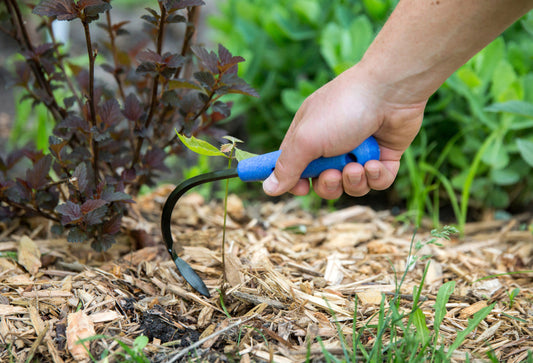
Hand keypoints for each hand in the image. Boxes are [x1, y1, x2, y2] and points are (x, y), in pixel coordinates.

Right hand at [262, 64, 425, 198]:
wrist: (390, 91)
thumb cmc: (343, 109)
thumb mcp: (307, 139)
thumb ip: (287, 167)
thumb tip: (268, 189)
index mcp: (308, 137)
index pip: (294, 168)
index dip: (296, 182)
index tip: (300, 190)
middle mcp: (332, 146)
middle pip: (324, 184)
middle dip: (328, 186)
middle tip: (333, 174)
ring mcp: (359, 152)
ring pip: (351, 186)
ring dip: (353, 181)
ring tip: (358, 166)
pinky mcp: (383, 156)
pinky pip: (377, 182)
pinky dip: (376, 177)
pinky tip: (375, 163)